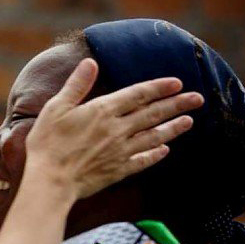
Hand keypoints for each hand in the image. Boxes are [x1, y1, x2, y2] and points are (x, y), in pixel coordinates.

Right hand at [26, 58, 201, 198]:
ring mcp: (120, 151)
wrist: (50, 181)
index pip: (138, 94)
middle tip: (197, 99)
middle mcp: (117, 129)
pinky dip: (156, 154)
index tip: (177, 83)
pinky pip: (143, 160)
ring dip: (173, 128)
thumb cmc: (47, 144)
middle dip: (177, 105)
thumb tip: (90, 62)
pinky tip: (165, 150)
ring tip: (189, 121)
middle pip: (153, 114)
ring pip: (153, 136)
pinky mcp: (117, 170)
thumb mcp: (55, 108)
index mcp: (102, 111)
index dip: (159, 87)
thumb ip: (76, 85)